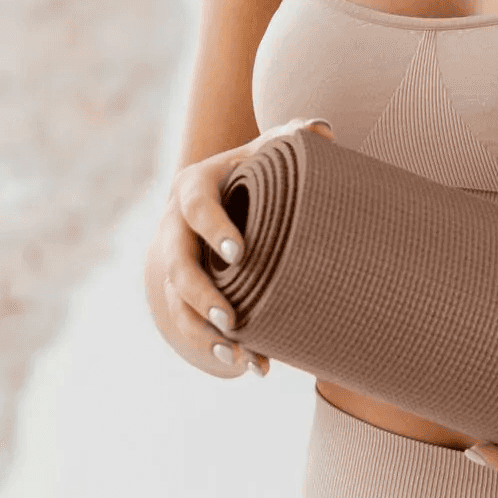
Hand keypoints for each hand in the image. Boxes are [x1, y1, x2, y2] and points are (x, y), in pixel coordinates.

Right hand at [142, 116, 334, 379]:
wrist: (227, 195)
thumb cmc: (258, 171)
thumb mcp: (271, 151)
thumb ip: (293, 137)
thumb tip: (321, 131)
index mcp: (195, 186)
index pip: (196, 206)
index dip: (213, 227)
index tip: (239, 253)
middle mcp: (176, 226)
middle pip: (176, 265)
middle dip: (200, 295)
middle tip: (231, 319)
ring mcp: (176, 262)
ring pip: (177, 304)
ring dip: (202, 333)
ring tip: (235, 356)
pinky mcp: (185, 292)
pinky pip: (192, 325)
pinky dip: (218, 348)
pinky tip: (252, 367)